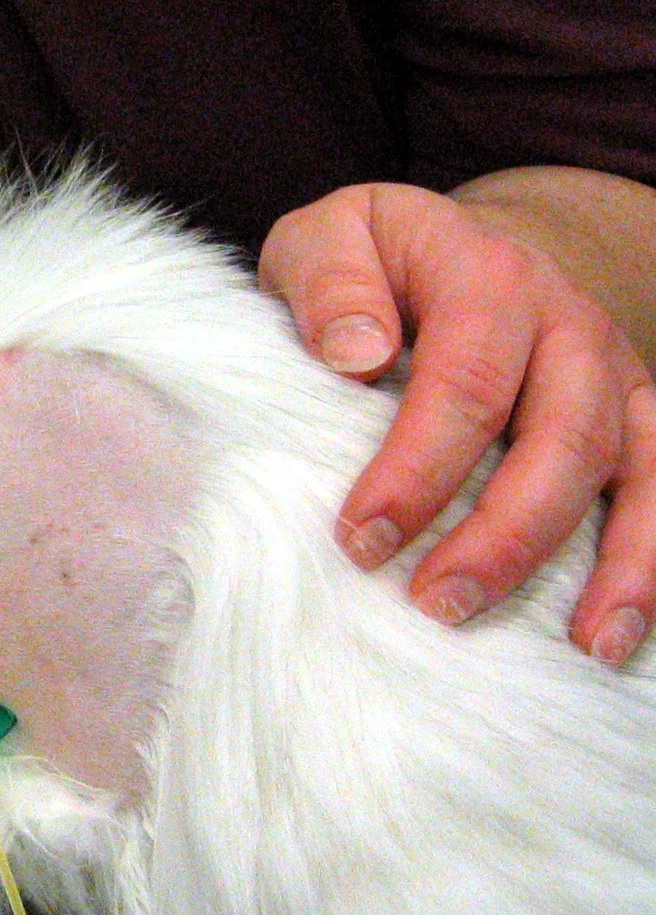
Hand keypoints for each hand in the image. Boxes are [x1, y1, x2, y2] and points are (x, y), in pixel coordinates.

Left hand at [259, 183, 655, 664]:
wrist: (445, 248)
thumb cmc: (365, 265)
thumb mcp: (323, 238)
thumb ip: (326, 281)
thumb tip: (357, 353)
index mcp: (484, 274)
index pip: (464, 377)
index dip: (418, 466)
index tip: (362, 538)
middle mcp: (565, 319)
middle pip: (562, 433)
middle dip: (503, 530)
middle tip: (435, 602)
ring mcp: (612, 369)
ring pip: (633, 466)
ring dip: (613, 561)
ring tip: (582, 644)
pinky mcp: (634, 415)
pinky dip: (654, 562)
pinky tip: (619, 634)